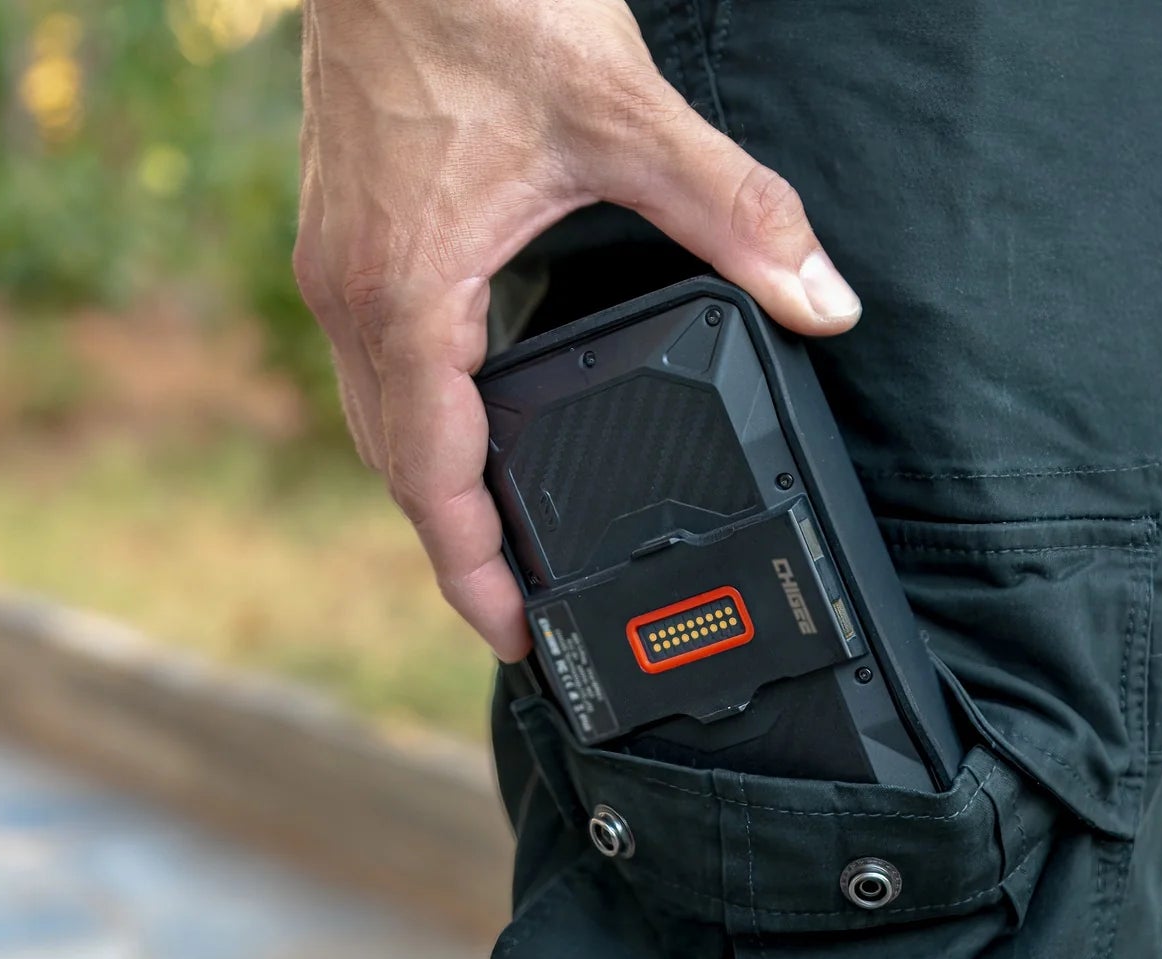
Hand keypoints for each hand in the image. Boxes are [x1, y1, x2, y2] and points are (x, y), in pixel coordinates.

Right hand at [294, 0, 862, 660]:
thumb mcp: (625, 115)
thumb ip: (736, 216)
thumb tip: (822, 299)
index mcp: (406, 291)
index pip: (433, 478)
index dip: (475, 573)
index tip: (518, 641)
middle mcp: (352, 292)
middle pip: (399, 468)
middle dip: (461, 552)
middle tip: (525, 617)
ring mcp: (339, 261)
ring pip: (381, 418)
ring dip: (436, 490)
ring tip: (503, 545)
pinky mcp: (348, 231)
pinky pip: (378, 363)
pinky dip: (422, 420)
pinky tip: (473, 422)